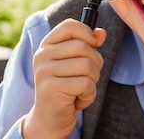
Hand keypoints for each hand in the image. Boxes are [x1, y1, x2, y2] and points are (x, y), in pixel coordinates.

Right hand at [22, 19, 105, 138]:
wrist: (49, 118)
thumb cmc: (65, 87)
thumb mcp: (75, 63)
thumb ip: (88, 46)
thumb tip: (101, 33)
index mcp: (47, 45)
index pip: (70, 25)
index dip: (88, 33)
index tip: (93, 45)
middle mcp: (42, 55)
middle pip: (84, 47)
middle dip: (95, 63)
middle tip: (87, 77)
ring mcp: (45, 71)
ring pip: (87, 66)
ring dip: (93, 81)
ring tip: (81, 89)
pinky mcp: (51, 88)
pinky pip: (86, 85)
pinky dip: (89, 95)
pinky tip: (78, 100)